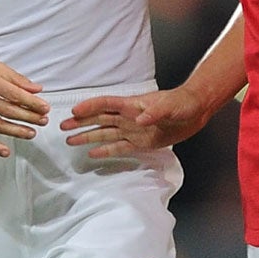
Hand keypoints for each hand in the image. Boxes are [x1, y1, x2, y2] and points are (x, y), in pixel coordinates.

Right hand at [0, 50, 47, 156]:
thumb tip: (36, 88)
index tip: (45, 108)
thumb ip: (14, 77)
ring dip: (15, 131)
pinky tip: (5, 150)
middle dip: (28, 117)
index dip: (31, 102)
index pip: (13, 93)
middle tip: (43, 121)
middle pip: (6, 110)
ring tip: (31, 133)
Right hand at [62, 86, 209, 158]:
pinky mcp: (140, 142)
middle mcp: (128, 117)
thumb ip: (155, 112)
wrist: (195, 112)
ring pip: (104, 133)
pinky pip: (118, 147)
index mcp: (133, 104)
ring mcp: (132, 130)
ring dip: (87, 136)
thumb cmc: (183, 103)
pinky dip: (105, 150)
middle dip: (81, 122)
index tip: (75, 111)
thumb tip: (141, 118)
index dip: (90, 107)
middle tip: (62, 126)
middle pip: (99, 119)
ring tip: (69, 141)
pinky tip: (92, 154)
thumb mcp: (171, 105)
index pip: (106, 104)